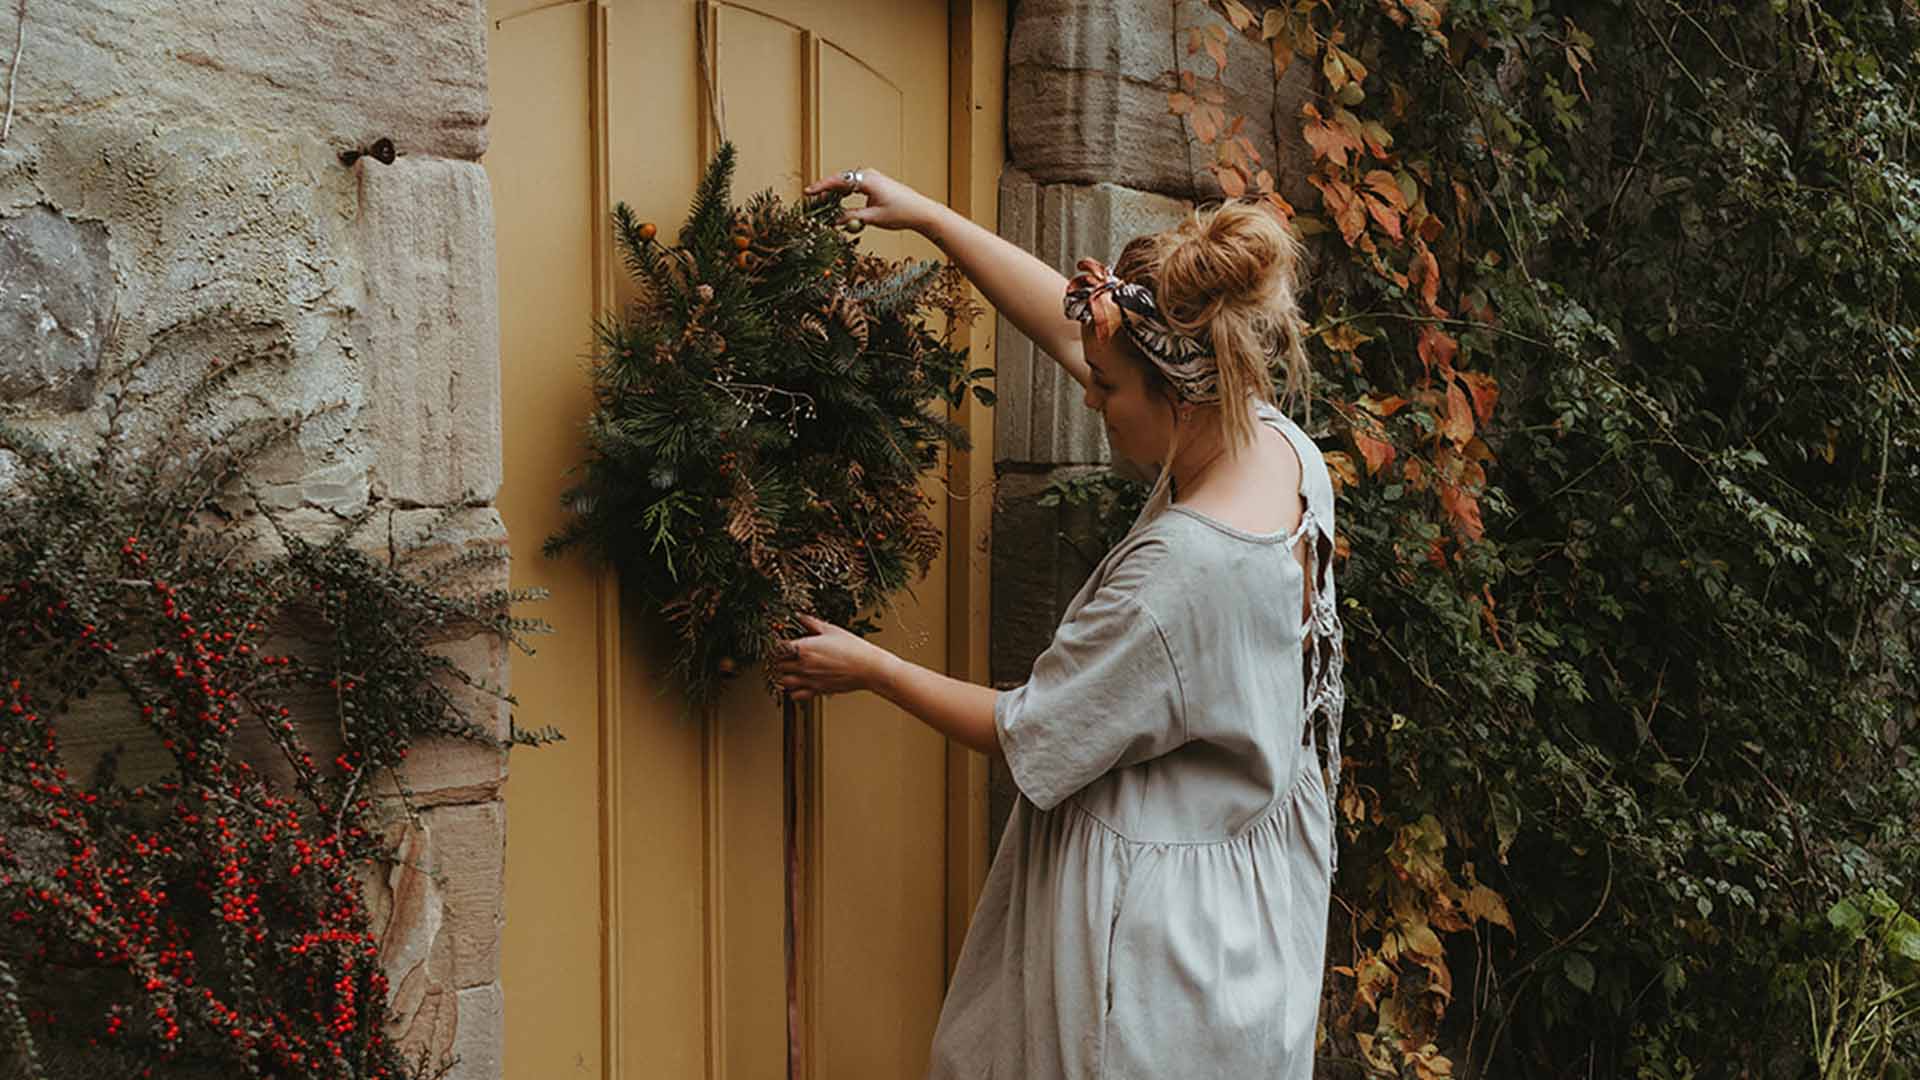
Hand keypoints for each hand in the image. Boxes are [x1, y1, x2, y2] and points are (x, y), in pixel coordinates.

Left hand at [767, 614, 893, 700]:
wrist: (868, 668)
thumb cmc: (852, 647)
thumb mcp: (830, 630)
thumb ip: (810, 622)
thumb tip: (798, 615)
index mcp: (803, 648)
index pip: (776, 649)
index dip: (775, 646)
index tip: (779, 644)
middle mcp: (802, 665)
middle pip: (776, 666)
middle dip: (778, 661)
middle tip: (784, 656)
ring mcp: (808, 680)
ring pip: (782, 681)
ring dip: (783, 676)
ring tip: (790, 670)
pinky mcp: (816, 691)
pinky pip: (794, 695)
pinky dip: (793, 691)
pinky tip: (799, 683)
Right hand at [804, 168, 936, 233]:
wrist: (921, 211)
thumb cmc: (901, 213)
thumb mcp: (873, 218)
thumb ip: (851, 217)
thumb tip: (833, 220)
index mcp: (867, 180)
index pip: (838, 181)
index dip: (821, 187)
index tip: (808, 192)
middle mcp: (869, 175)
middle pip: (841, 179)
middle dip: (826, 190)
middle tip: (812, 200)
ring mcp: (873, 178)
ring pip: (848, 182)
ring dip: (836, 192)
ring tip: (823, 203)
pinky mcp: (876, 184)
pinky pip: (856, 185)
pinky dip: (846, 193)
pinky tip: (840, 201)